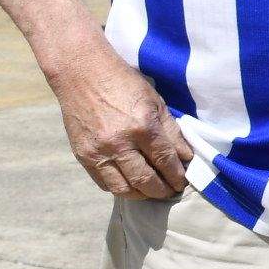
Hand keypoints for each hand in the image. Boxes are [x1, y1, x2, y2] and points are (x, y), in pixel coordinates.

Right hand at [49, 41, 193, 201]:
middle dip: (162, 190)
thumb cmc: (123, 83)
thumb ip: (172, 132)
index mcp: (142, 127)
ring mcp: (98, 152)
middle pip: (146, 181)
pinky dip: (120, 187)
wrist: (82, 74)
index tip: (184, 181)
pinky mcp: (83, 156)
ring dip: (141, 195)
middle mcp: (119, 143)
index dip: (177, 176)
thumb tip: (186, 157)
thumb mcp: (156, 102)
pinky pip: (103, 183)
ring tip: (152, 191)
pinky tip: (131, 182)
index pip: (166, 161)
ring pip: (123, 189)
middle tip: (171, 191)